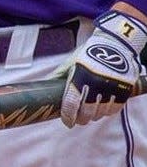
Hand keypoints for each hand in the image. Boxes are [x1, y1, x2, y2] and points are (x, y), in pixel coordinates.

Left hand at [60, 10, 146, 126]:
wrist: (115, 44)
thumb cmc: (88, 52)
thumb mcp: (71, 61)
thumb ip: (58, 75)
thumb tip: (42, 85)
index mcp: (80, 76)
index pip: (72, 103)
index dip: (68, 116)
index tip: (67, 122)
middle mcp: (96, 84)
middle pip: (87, 112)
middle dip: (81, 118)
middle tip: (78, 118)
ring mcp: (111, 88)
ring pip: (100, 113)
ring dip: (94, 116)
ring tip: (90, 112)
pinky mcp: (124, 91)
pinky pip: (114, 110)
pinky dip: (106, 112)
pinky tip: (101, 108)